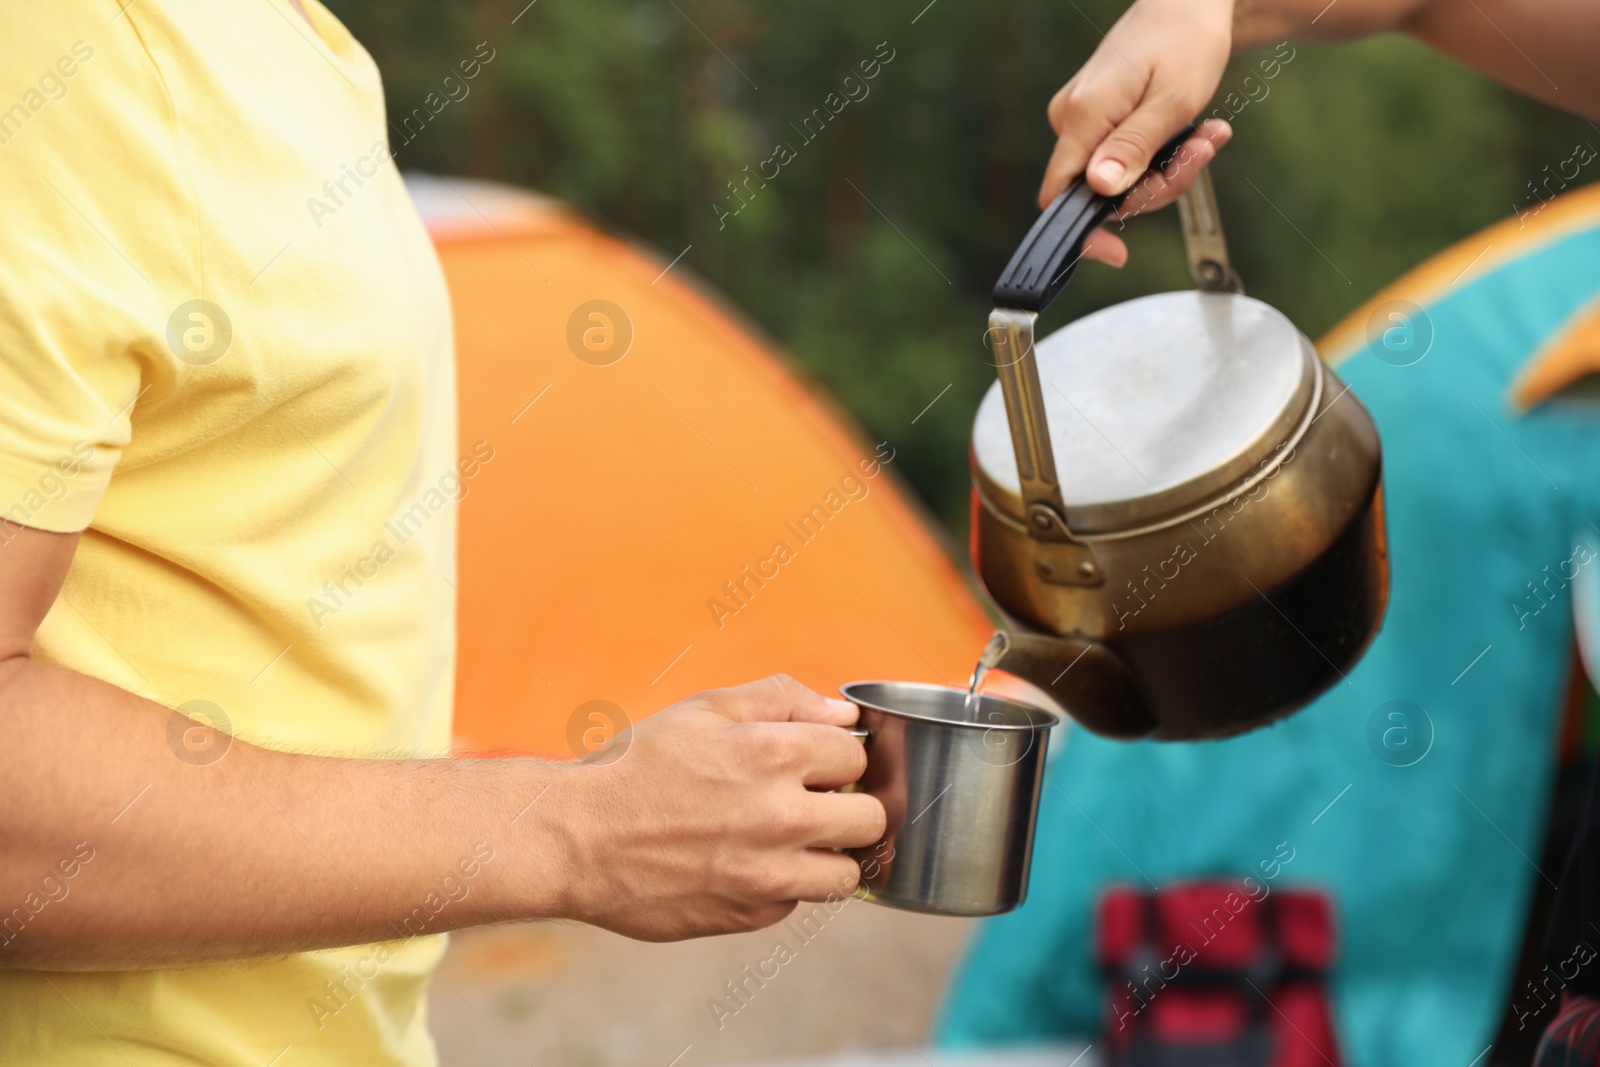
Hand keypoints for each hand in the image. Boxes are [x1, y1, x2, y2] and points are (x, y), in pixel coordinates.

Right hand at [555, 675, 885, 940]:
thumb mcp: (705, 709)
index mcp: (777, 754)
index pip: (857, 757)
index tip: (814, 762)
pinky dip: (784, 885)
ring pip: (848, 873)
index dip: (836, 755)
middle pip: (871, 819)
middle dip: (848, 805)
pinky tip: (746, 863)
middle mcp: (783, 817)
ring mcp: (769, 873)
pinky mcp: (749, 914)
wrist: (574, 838)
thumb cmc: (635, 767)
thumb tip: (843, 711)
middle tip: (814, 802)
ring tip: (792, 839)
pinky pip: (798, 902)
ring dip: (829, 854)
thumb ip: (782, 700)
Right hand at [1041, 0, 1236, 264]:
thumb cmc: (1186, 40)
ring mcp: (1082, 117)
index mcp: (1083, 115)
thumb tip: (1098, 190)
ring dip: (1168, 168)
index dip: (1084, 231)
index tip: (1115, 254)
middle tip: (1202, 153)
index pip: (1059, 194)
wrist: (1191, 1)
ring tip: (1208, 135)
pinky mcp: (1098, 117)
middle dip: (1156, 186)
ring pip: (1118, 176)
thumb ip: (1133, 148)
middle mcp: (1071, 118)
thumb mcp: (1173, 100)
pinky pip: (1123, 156)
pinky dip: (1161, 154)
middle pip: (1099, 191)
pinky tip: (1195, 132)